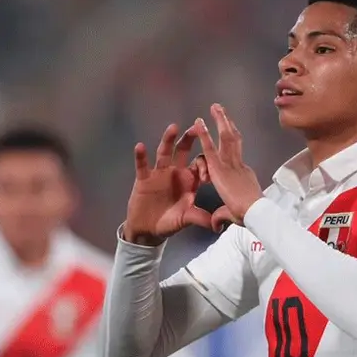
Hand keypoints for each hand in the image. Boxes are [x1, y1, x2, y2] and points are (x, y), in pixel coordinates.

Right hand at [123, 124, 213, 245]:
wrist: (148, 230)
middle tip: (196, 127)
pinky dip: (141, 156)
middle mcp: (176, 173)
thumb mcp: (186, 219)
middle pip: (183, 151)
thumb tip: (216, 223)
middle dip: (189, 139)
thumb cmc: (169, 223)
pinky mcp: (144, 178)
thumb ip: (200, 217)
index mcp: (189, 180)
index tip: (206, 175)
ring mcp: (159, 173)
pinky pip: (142, 165)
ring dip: (168, 140)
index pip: (200, 163)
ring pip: (164, 153)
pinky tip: (140, 146)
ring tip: (173, 128)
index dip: (204, 164)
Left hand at [193, 104, 263, 230]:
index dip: (233, 143)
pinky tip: (198, 123)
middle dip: (228, 124)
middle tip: (223, 111)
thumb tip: (216, 225)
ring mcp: (230, 164)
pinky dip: (204, 135)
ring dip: (220, 121)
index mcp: (243, 174)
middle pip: (234, 140)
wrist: (255, 214)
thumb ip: (221, 215)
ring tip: (215, 108)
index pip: (236, 155)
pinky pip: (210, 149)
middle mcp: (239, 165)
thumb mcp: (231, 215)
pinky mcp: (219, 169)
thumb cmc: (250, 216)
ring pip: (225, 138)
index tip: (230, 132)